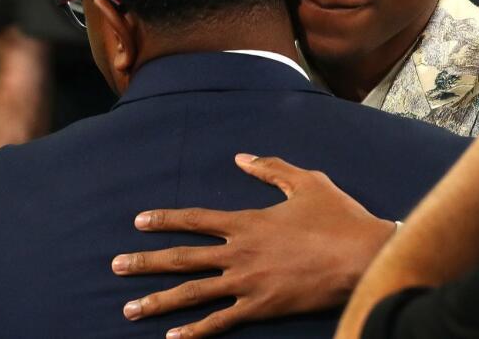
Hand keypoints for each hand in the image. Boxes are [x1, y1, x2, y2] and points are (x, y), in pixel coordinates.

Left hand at [112, 154, 394, 337]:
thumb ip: (270, 168)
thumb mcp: (306, 181)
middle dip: (145, 262)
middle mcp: (238, 253)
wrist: (362, 256)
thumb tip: (241, 158)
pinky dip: (195, 333)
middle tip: (116, 265)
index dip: (165, 220)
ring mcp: (247, 284)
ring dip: (157, 301)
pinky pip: (220, 322)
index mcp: (247, 222)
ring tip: (129, 308)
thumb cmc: (338, 217)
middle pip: (181, 258)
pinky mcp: (261, 308)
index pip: (195, 220)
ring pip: (191, 294)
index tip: (139, 222)